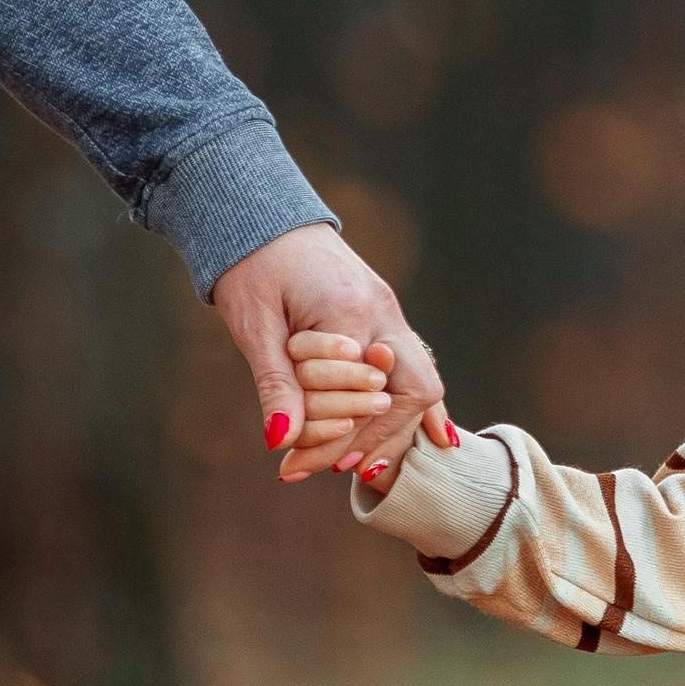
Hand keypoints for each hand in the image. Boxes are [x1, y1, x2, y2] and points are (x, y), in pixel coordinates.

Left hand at [209, 221, 449, 481]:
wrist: (262, 215)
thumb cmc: (250, 265)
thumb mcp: (253, 326)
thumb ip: (276, 383)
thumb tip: (281, 440)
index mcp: (352, 311)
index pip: (365, 393)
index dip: (337, 437)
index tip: (296, 465)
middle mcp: (385, 313)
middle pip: (415, 391)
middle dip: (379, 438)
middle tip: (335, 470)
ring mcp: (392, 314)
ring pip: (420, 384)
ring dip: (392, 429)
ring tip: (356, 465)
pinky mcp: (386, 318)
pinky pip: (415, 367)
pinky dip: (418, 407)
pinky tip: (434, 438)